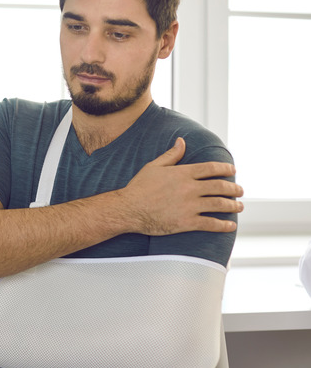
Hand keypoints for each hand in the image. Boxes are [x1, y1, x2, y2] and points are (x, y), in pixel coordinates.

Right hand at [120, 137, 243, 235]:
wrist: (128, 209)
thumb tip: (182, 141)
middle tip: (240, 191)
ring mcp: (189, 206)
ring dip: (233, 206)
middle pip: (221, 187)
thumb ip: (171, 155)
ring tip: (238, 207)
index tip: (233, 171)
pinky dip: (223, 225)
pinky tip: (230, 226)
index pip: (212, 168)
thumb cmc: (138, 187)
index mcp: (183, 173)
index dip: (225, 169)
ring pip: (219, 205)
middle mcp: (189, 188)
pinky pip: (210, 223)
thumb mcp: (154, 166)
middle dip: (234, 189)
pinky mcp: (186, 222)